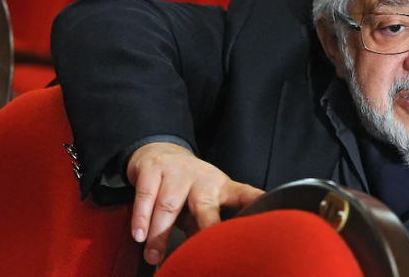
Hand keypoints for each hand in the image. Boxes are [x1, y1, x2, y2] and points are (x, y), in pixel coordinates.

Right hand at [126, 142, 263, 264]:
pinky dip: (141, 217)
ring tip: (155, 256)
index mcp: (221, 187)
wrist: (157, 151)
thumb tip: (207, 255)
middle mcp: (202, 179)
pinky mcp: (153, 170)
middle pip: (206, 206)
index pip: (245, 196)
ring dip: (160, 233)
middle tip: (204, 249)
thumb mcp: (199, 204)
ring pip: (169, 205)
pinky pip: (146, 196)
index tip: (268, 219)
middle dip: (206, 228)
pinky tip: (140, 235)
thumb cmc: (184, 187)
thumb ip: (203, 226)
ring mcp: (177, 172)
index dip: (257, 206)